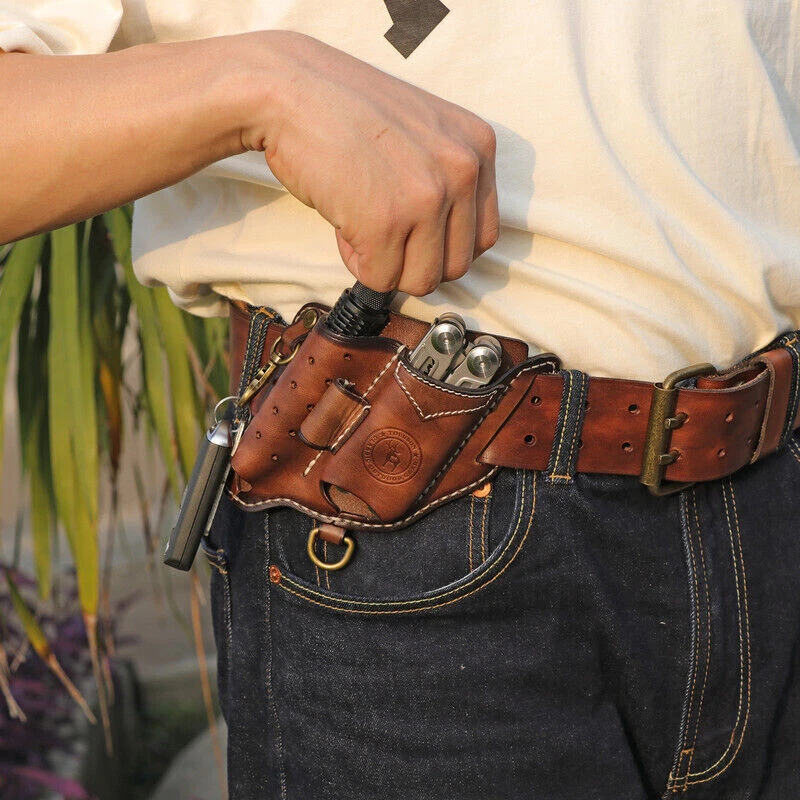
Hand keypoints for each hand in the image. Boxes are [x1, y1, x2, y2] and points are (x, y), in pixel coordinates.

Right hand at [238, 31, 498, 295]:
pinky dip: (357, 264)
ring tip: (361, 227)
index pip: (483, 237)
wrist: (290, 90)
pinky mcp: (386, 223)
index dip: (442, 246)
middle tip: (383, 234)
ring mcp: (427, 198)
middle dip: (415, 261)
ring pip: (422, 280)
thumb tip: (444, 244)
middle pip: (456, 266)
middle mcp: (462, 172)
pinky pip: (381, 279)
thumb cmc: (346, 110)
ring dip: (387, 266)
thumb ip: (446, 179)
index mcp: (477, 148)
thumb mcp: (423, 131)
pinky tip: (344, 228)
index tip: (414, 237)